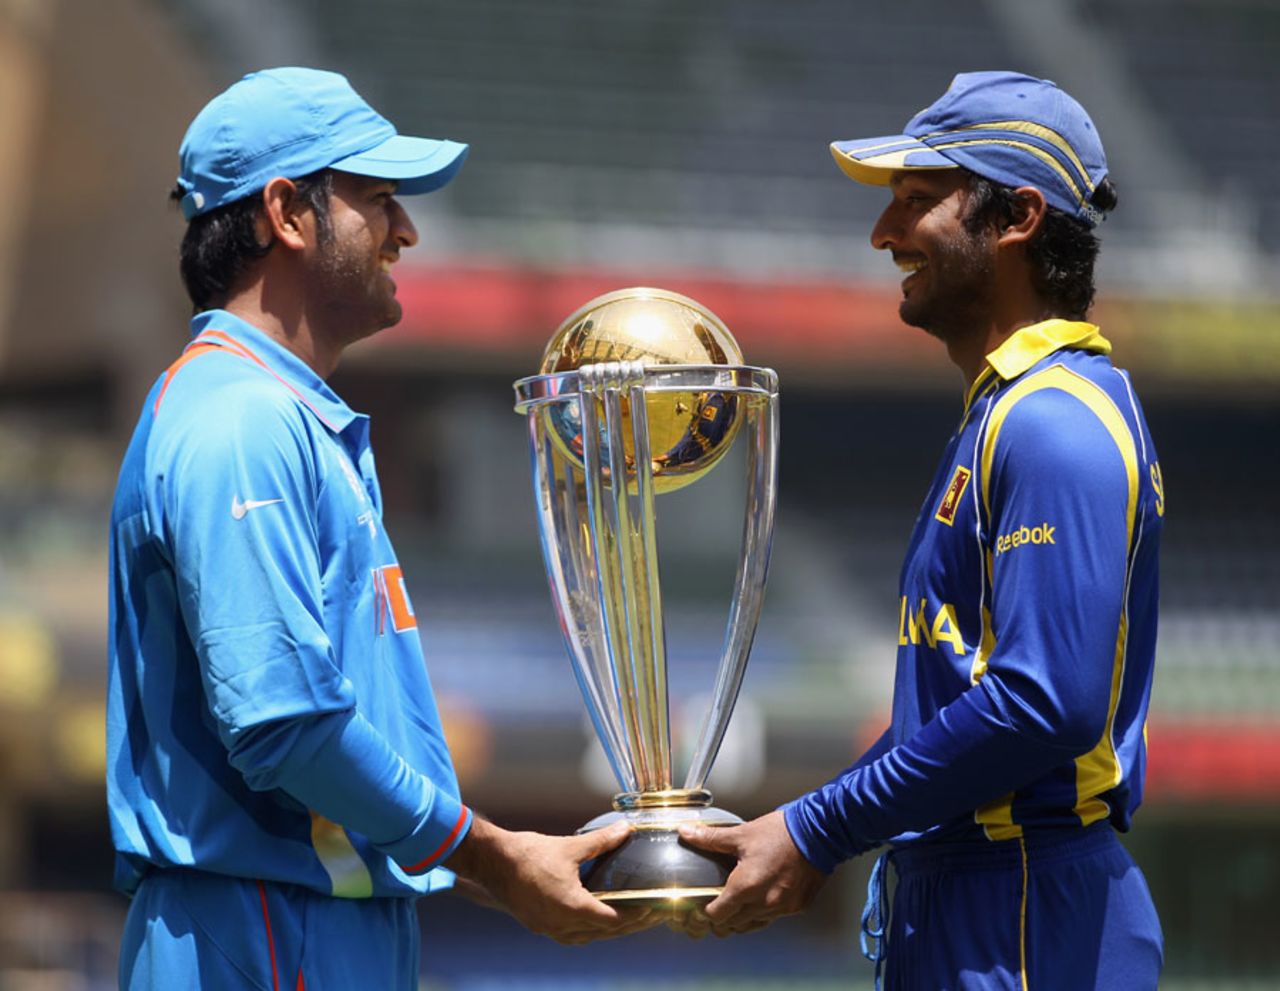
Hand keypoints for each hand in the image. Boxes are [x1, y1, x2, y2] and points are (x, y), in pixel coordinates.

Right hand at [445, 818, 659, 943]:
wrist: (491, 862)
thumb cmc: (528, 853)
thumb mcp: (570, 846)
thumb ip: (602, 841)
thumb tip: (626, 829)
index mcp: (573, 908)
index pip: (614, 920)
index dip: (637, 915)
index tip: (653, 909)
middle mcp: (562, 925)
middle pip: (604, 932)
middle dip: (628, 925)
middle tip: (649, 916)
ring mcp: (548, 929)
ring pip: (586, 937)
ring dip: (606, 930)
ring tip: (625, 919)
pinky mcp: (538, 925)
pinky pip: (569, 934)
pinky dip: (586, 929)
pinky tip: (591, 918)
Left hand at [675, 810, 825, 937]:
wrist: (818, 833)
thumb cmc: (781, 833)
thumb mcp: (741, 834)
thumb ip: (710, 838)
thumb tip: (686, 832)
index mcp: (745, 886)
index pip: (718, 915)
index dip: (707, 912)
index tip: (704, 907)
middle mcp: (764, 902)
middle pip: (734, 924)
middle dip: (723, 918)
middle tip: (717, 908)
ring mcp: (782, 907)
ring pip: (754, 924)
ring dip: (743, 919)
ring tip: (737, 907)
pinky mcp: (798, 906)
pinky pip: (775, 917)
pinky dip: (764, 913)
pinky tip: (761, 901)